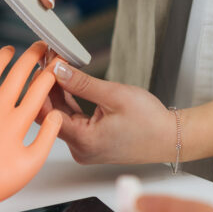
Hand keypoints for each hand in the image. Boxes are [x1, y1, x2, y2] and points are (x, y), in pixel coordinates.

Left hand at [0, 42, 63, 211]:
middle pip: (18, 73)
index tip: (56, 64)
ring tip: (11, 50)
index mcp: (17, 122)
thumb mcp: (30, 166)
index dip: (50, 72)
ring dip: (4, 56)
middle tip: (39, 48)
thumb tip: (56, 115)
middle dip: (32, 56)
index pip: (39, 88)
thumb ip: (47, 138)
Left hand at [41, 63, 172, 164]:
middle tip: (48, 62)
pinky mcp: (90, 143)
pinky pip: (71, 121)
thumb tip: (59, 70)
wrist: (170, 138)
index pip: (47, 114)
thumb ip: (82, 83)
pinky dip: (68, 102)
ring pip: (60, 117)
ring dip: (57, 93)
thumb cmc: (151, 122)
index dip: (42, 87)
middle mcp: (80, 149)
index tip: (44, 66)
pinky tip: (66, 84)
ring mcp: (84, 148)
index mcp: (84, 141)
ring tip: (57, 68)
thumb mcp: (115, 95)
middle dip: (47, 87)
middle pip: (50, 116)